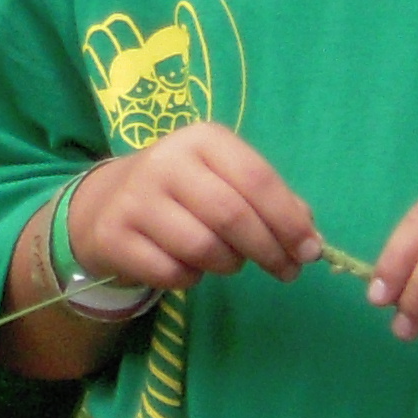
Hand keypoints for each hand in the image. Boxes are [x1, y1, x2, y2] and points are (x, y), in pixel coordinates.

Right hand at [68, 122, 320, 291]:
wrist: (106, 202)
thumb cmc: (185, 191)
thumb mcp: (226, 180)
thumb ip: (271, 201)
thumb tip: (310, 239)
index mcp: (201, 139)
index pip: (257, 179)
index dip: (289, 220)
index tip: (310, 251)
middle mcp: (165, 162)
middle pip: (232, 216)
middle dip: (269, 250)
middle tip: (287, 271)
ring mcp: (134, 199)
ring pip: (203, 249)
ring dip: (229, 265)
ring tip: (230, 261)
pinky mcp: (114, 235)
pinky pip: (173, 273)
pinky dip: (192, 278)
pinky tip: (190, 266)